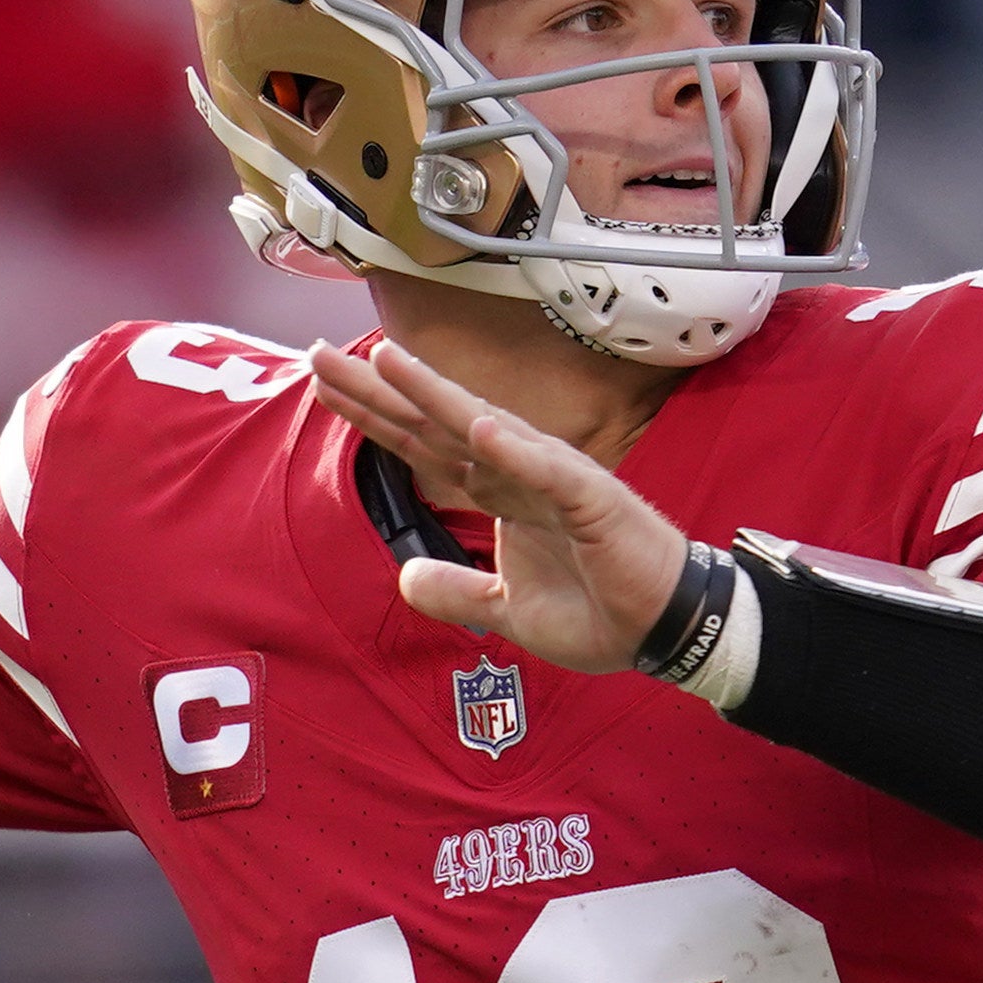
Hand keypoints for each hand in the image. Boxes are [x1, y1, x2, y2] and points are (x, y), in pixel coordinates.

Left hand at [305, 340, 688, 669]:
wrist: (664, 629)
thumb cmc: (599, 610)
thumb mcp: (507, 611)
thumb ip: (456, 590)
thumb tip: (404, 577)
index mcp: (500, 490)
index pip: (424, 444)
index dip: (375, 414)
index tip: (324, 383)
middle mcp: (520, 471)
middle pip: (436, 424)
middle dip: (378, 389)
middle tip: (319, 353)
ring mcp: (555, 480)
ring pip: (485, 429)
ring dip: (437, 396)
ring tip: (388, 361)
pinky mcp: (593, 500)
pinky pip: (548, 471)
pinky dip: (515, 450)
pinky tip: (479, 425)